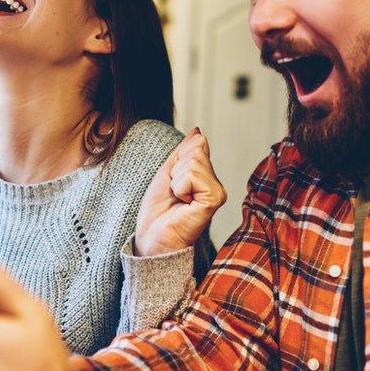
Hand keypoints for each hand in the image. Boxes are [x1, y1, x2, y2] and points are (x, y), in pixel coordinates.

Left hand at [134, 127, 226, 256]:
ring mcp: (217, 192)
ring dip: (176, 180)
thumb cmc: (158, 212)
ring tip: (178, 199)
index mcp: (206, 177)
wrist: (152, 238)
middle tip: (174, 193)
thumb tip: (197, 131)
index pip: (197, 144)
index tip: (173, 184)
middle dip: (176, 169)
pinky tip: (183, 204)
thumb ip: (183, 152)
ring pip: (194, 161)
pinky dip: (180, 186)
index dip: (176, 160)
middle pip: (196, 150)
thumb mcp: (167, 172)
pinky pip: (193, 174)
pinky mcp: (214, 200)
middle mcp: (216, 184)